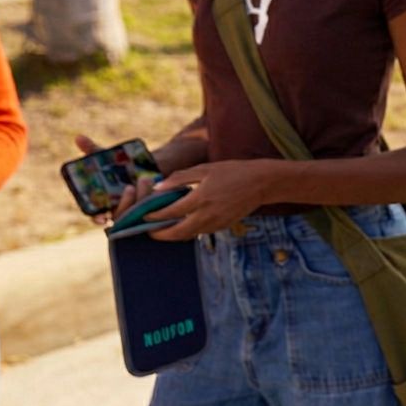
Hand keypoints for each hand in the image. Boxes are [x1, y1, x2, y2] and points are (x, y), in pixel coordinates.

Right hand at [73, 134, 155, 224]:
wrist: (155, 162)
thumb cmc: (125, 164)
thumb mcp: (109, 157)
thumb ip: (93, 150)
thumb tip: (78, 137)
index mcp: (105, 203)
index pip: (97, 218)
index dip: (97, 219)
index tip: (102, 216)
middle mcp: (121, 211)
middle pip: (120, 218)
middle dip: (124, 204)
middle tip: (129, 187)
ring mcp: (138, 212)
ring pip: (137, 214)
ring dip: (141, 197)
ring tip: (144, 178)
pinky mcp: (154, 209)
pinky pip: (153, 211)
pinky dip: (154, 199)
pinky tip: (156, 186)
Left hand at [144, 159, 271, 240]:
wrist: (262, 183)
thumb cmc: (233, 171)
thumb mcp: (205, 169)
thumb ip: (180, 178)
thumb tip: (157, 187)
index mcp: (201, 197)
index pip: (171, 212)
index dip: (154, 216)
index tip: (144, 216)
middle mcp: (208, 214)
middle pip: (177, 232)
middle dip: (160, 234)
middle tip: (150, 231)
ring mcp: (216, 223)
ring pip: (189, 235)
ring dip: (174, 234)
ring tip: (164, 228)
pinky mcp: (223, 226)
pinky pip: (201, 232)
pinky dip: (190, 230)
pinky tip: (185, 223)